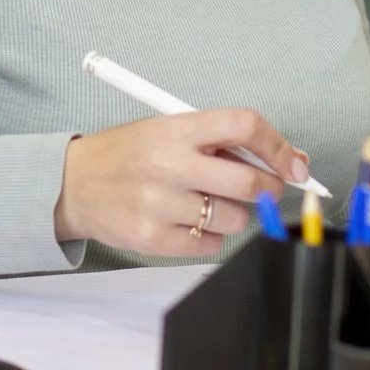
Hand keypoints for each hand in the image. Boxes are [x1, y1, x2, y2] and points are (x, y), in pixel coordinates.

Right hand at [52, 108, 310, 257]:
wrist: (73, 184)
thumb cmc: (128, 153)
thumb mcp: (167, 128)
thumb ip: (217, 140)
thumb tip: (285, 158)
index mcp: (177, 129)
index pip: (244, 125)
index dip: (278, 145)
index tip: (296, 164)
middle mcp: (170, 164)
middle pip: (248, 181)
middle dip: (269, 187)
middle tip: (265, 187)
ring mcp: (160, 204)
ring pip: (234, 217)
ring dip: (237, 213)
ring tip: (213, 202)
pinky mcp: (152, 238)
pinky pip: (210, 244)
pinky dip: (212, 235)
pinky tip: (192, 221)